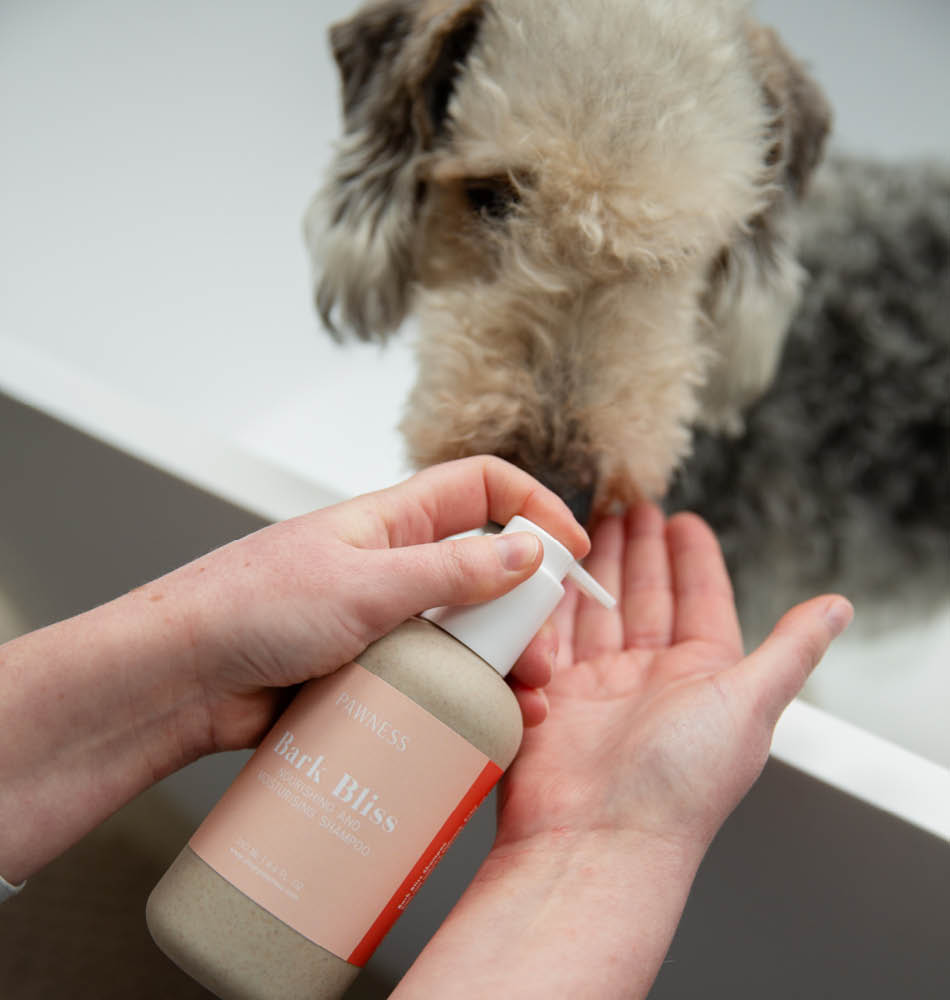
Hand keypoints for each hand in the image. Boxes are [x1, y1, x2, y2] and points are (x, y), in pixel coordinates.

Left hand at [129, 456, 587, 759]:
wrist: (180, 679)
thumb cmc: (253, 608)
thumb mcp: (365, 585)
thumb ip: (451, 571)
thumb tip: (528, 550)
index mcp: (393, 521)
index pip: (482, 489)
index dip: (534, 507)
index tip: (573, 551)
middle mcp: (394, 566)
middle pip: (485, 572)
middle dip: (526, 609)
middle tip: (544, 654)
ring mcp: (383, 621)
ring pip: (463, 633)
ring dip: (501, 662)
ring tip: (526, 700)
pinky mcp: (369, 672)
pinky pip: (431, 679)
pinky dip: (462, 698)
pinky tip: (485, 725)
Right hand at [495, 502, 853, 857]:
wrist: (597, 838)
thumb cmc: (679, 783)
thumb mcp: (751, 703)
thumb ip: (791, 649)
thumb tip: (837, 607)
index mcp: (702, 677)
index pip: (699, 600)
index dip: (693, 558)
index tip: (683, 519)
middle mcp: (649, 678)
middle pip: (643, 596)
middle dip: (636, 550)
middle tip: (626, 506)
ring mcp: (597, 685)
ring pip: (596, 609)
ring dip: (593, 567)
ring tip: (586, 525)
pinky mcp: (550, 693)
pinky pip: (551, 635)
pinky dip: (551, 604)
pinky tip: (550, 571)